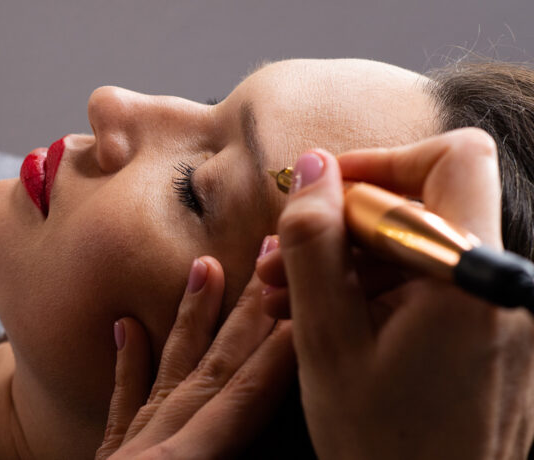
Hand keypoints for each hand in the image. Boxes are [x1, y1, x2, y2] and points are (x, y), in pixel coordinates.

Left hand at [96, 255, 295, 458]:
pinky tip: (125, 326)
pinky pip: (120, 406)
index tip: (307, 296)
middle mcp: (158, 446)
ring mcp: (129, 450)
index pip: (248, 392)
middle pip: (214, 366)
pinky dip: (128, 364)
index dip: (283, 345)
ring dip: (194, 318)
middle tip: (267, 247)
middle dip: (247, 309)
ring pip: (169, 372)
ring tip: (205, 266)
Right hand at [259, 128, 533, 458]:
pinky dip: (372, 290)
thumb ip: (315, 246)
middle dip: (346, 221)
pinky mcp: (483, 335)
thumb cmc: (381, 443)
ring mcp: (494, 312)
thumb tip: (313, 168)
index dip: (384, 162)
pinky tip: (318, 317)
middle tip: (283, 257)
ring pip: (418, 246)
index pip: (455, 158)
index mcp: (469, 278)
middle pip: (428, 202)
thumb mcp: (326, 340)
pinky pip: (426, 284)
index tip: (327, 194)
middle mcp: (496, 285)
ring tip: (283, 297)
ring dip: (347, 259)